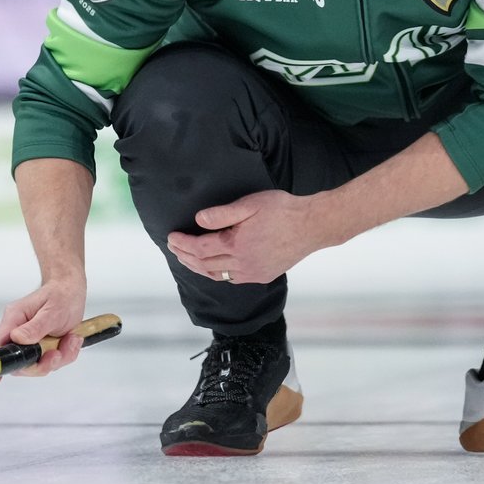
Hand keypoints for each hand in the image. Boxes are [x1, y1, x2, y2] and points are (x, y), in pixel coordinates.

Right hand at [0, 278, 86, 381]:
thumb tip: (17, 338)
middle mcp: (20, 333)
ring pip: (39, 364)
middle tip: (57, 353)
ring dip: (59, 357)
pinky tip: (72, 339)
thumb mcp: (51, 310)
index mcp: (15, 320)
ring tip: (70, 339)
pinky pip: (54, 361)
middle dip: (41, 364)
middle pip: (21, 362)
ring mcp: (32, 342)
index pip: (0, 344)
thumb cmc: (60, 294)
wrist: (72, 290)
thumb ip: (35, 327)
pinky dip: (66, 354)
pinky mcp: (45, 348)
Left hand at [166, 190, 328, 285]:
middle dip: (184, 256)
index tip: (171, 237)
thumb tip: (198, 220)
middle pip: (204, 265)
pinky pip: (232, 279)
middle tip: (173, 247)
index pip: (199, 248)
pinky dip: (217, 274)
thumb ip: (222, 213)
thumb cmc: (283, 210)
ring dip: (198, 267)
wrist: (312, 226)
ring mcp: (253, 273)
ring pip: (217, 275)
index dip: (182, 243)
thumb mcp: (250, 204)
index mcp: (236, 245)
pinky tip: (213, 267)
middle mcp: (242, 264)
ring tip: (186, 258)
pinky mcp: (262, 275)